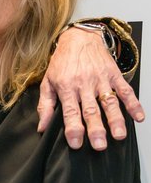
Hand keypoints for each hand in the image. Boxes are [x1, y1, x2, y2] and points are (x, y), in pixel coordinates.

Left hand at [37, 26, 144, 149]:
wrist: (79, 37)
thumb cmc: (62, 62)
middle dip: (96, 128)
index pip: (70, 112)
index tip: (76, 143)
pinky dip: (134, 103)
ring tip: (119, 135)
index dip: (73, 128)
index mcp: (67, 88)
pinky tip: (139, 117)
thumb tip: (42, 128)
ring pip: (109, 102)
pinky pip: (125, 90)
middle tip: (99, 145)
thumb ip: (45, 106)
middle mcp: (85, 84)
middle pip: (91, 110)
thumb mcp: (48, 82)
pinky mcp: (114, 75)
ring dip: (116, 119)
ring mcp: (101, 79)